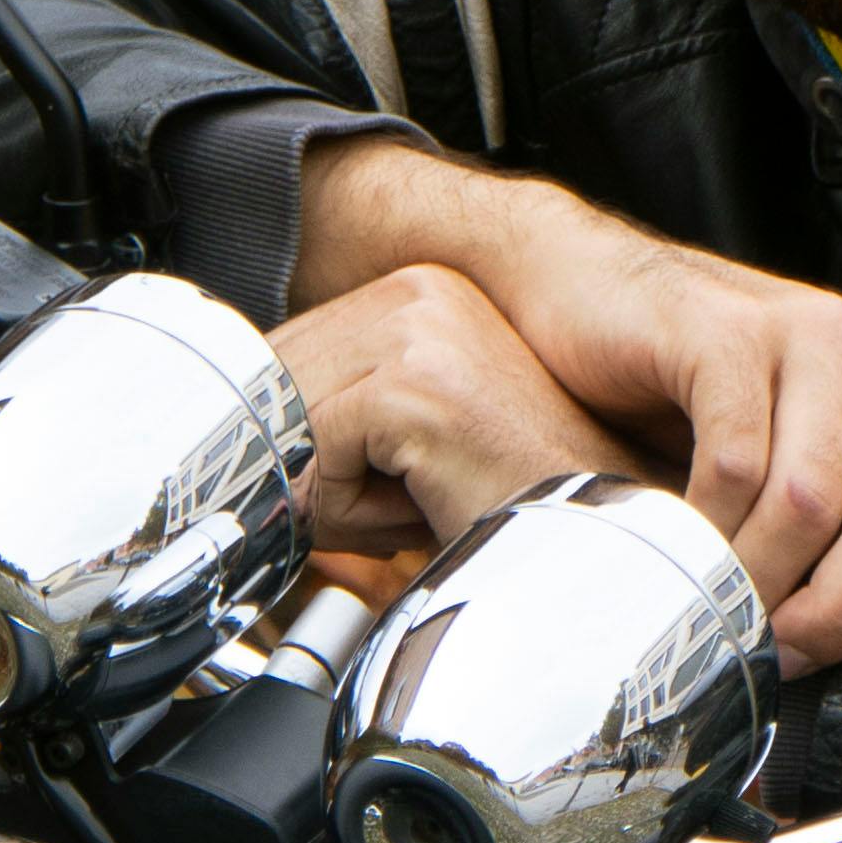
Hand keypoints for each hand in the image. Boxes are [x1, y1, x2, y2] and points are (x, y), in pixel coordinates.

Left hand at [271, 264, 644, 556]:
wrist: (588, 550)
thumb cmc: (512, 503)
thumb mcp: (407, 441)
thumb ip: (336, 416)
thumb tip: (253, 433)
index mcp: (422, 292)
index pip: (292, 354)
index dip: (303, 435)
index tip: (347, 481)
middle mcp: (422, 293)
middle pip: (282, 384)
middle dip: (313, 465)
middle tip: (387, 507)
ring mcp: (422, 331)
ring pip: (296, 421)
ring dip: (336, 491)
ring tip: (415, 507)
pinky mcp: (417, 384)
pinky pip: (321, 454)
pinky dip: (352, 507)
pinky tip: (424, 508)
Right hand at [294, 144, 841, 677]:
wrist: (584, 291)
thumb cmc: (691, 392)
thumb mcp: (792, 458)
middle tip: (787, 652)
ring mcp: (813, 333)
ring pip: (814, 501)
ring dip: (760, 578)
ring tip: (721, 604)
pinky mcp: (733, 332)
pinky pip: (738, 465)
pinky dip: (708, 526)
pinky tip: (681, 541)